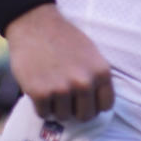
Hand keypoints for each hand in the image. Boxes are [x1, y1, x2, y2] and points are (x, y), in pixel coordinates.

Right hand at [6, 4, 113, 121]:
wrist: (35, 24)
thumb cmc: (63, 37)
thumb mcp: (91, 53)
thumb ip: (95, 77)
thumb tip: (97, 103)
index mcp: (101, 72)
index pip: (105, 106)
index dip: (94, 105)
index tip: (85, 101)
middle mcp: (84, 83)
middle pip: (85, 116)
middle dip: (75, 109)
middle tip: (66, 97)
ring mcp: (62, 89)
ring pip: (63, 116)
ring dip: (56, 106)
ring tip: (51, 87)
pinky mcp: (40, 93)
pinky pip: (44, 113)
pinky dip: (40, 105)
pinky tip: (39, 88)